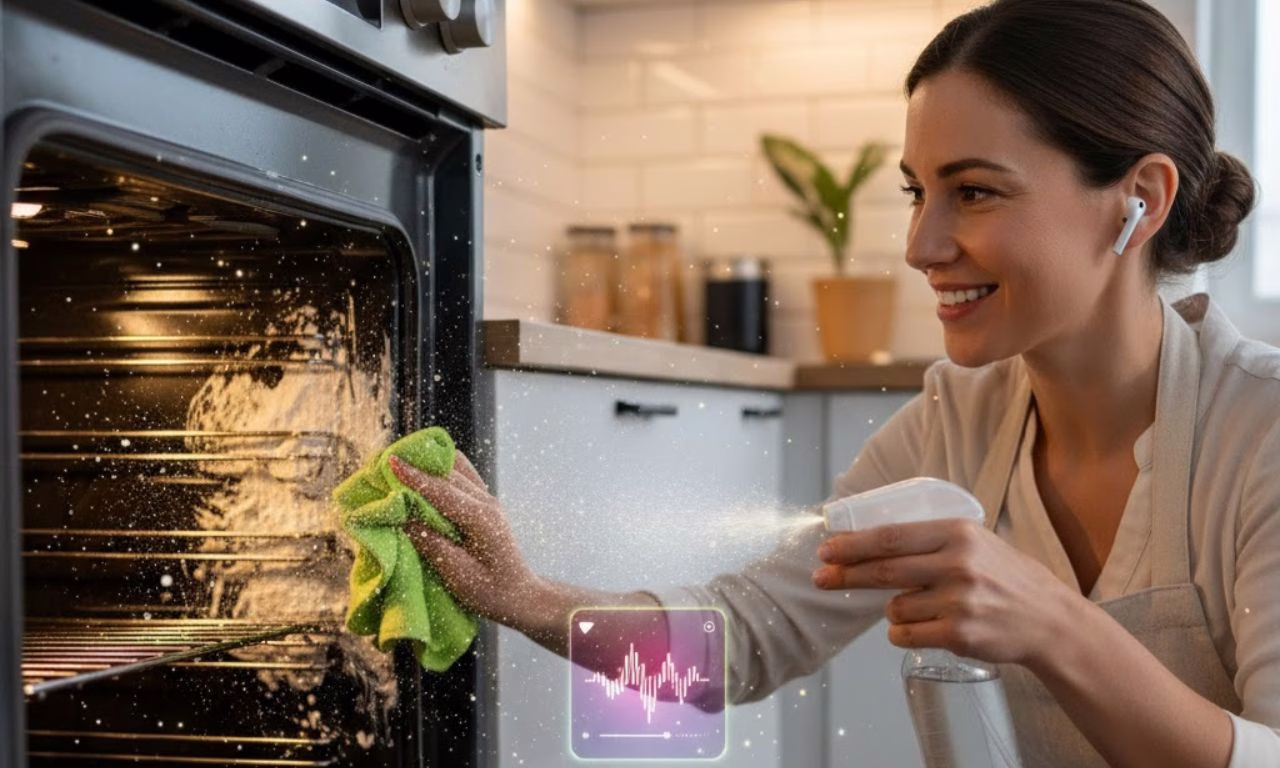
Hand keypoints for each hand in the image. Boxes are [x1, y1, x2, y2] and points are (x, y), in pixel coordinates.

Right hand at [390, 452, 547, 627]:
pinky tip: (423, 474)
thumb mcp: (458, 575)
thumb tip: (404, 520)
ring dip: (428, 465)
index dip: (414, 476)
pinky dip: (441, 471)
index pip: (442, 491)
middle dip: (415, 467)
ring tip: (400, 466)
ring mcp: (488, 500)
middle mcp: (488, 503)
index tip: (391, 462)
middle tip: (384, 463)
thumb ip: (432, 545)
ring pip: (456, 468)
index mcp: (482, 520)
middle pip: (447, 474)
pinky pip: (462, 475)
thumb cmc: (491, 592)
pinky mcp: (485, 503)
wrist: (519, 595)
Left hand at [811, 519, 1075, 666]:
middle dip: (846, 574)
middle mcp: (958, 565)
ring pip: (895, 607)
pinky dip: (903, 633)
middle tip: (820, 577)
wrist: (1048, 620)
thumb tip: (869, 540)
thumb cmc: (1004, 577)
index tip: (827, 549)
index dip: (854, 544)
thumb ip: (931, 539)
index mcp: (958, 533)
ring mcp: (959, 602)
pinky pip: (905, 635)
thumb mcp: (975, 542)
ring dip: (895, 609)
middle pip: (884, 570)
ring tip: (926, 607)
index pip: (892, 536)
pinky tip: (924, 627)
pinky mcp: (959, 636)